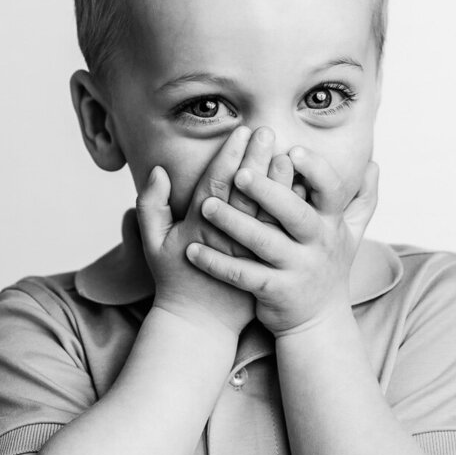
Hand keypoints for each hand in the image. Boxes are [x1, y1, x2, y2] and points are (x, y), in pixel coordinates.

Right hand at [136, 126, 278, 334]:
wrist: (200, 322)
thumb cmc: (175, 277)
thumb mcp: (153, 243)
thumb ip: (151, 205)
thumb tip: (157, 171)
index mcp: (197, 228)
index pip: (215, 185)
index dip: (229, 157)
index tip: (241, 132)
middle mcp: (226, 239)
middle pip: (245, 194)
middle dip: (257, 160)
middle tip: (269, 131)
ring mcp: (249, 255)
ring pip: (267, 214)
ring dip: (279, 184)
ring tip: (290, 155)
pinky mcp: (266, 267)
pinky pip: (282, 237)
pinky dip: (293, 215)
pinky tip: (304, 192)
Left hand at [187, 142, 379, 334]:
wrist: (319, 322)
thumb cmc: (329, 266)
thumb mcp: (352, 233)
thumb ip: (363, 198)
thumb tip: (375, 163)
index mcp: (331, 223)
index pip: (329, 191)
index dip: (314, 171)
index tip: (291, 151)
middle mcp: (317, 244)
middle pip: (294, 214)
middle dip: (267, 191)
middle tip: (240, 173)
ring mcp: (296, 269)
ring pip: (262, 243)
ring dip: (233, 223)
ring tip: (206, 206)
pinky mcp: (275, 292)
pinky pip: (243, 275)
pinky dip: (217, 263)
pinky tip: (192, 250)